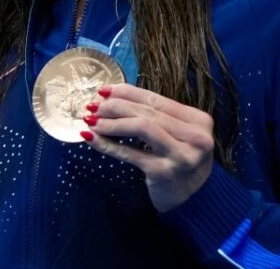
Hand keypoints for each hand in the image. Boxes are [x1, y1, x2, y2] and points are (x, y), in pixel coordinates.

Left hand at [81, 83, 214, 211]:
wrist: (193, 199)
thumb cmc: (179, 159)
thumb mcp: (175, 134)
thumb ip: (152, 115)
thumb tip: (108, 96)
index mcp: (199, 121)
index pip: (156, 100)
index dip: (127, 92)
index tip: (103, 91)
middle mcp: (196, 137)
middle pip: (147, 112)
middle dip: (115, 106)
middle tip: (93, 107)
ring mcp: (182, 156)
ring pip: (141, 127)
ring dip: (111, 123)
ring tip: (91, 121)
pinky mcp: (165, 173)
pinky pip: (130, 153)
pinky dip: (107, 144)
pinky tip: (91, 138)